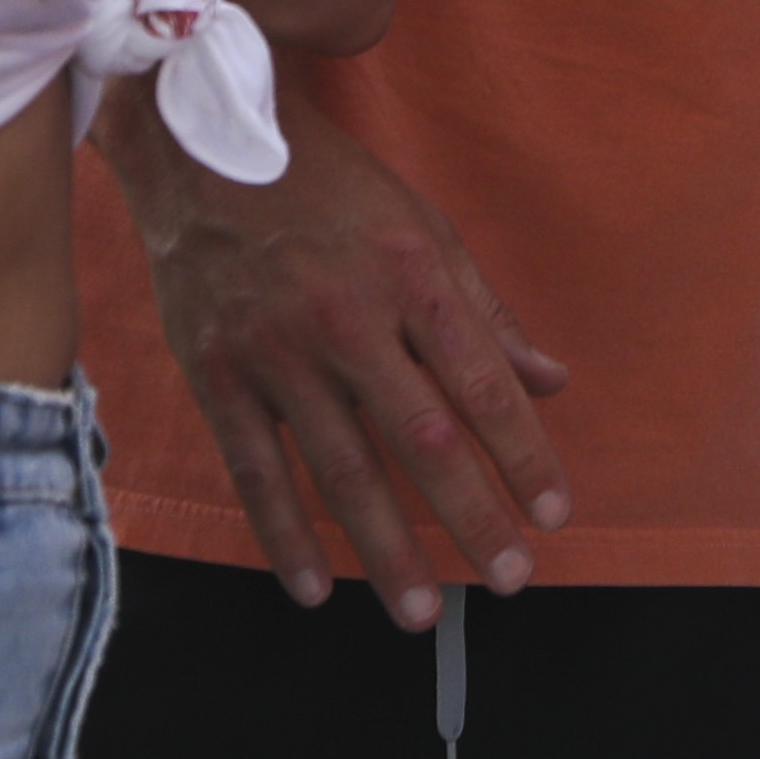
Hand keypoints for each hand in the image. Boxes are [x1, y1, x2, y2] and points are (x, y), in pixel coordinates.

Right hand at [102, 93, 568, 622]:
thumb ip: (485, 311)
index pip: (482, 385)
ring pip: (342, 471)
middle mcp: (348, 319)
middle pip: (422, 440)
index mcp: (412, 276)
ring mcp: (278, 352)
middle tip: (509, 580)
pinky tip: (313, 587)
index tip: (553, 514)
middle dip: (471, 516)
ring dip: (386, 550)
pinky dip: (283, 536)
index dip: (522, 455)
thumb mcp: (422, 225)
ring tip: (422, 611)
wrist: (205, 148)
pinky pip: (256, 471)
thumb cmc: (330, 187)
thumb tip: (550, 380)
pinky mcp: (218, 375)